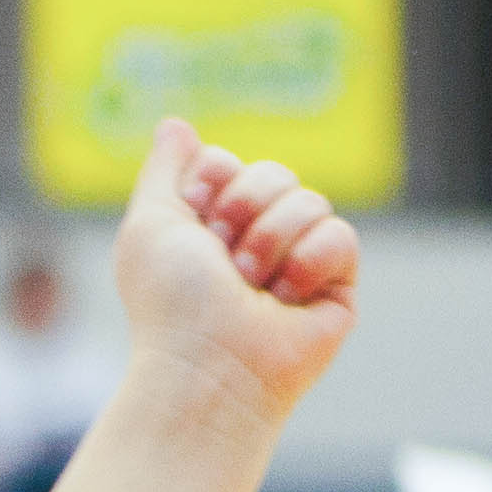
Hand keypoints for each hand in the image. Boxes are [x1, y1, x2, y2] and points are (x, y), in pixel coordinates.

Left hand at [111, 121, 360, 421]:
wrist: (208, 365)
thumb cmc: (172, 304)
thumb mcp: (150, 224)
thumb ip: (163, 171)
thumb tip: (176, 125)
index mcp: (211, 226)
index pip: (231, 162)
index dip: (215, 179)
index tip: (197, 214)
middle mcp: (255, 241)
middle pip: (274, 172)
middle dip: (244, 207)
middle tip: (223, 258)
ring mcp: (298, 263)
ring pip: (309, 200)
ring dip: (271, 239)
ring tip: (250, 286)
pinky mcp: (336, 288)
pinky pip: (341, 235)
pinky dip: (309, 261)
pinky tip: (286, 297)